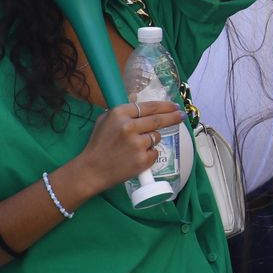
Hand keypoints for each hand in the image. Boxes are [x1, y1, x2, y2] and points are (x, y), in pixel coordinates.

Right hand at [66, 101, 184, 198]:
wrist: (91, 170)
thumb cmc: (98, 144)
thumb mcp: (105, 120)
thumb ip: (123, 111)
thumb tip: (140, 101)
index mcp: (120, 114)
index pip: (150, 107)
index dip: (165, 106)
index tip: (175, 106)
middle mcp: (129, 126)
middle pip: (159, 119)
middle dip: (173, 116)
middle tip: (181, 116)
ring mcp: (137, 144)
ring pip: (156, 137)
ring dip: (152, 139)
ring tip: (136, 146)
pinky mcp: (142, 159)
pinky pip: (154, 152)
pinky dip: (149, 154)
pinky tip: (135, 157)